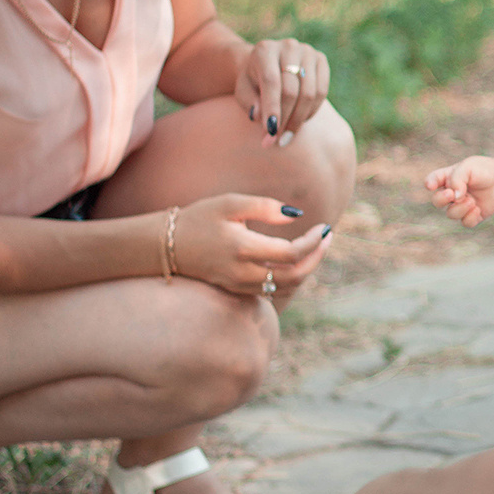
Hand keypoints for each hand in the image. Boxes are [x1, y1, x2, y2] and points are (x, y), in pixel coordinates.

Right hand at [172, 194, 332, 295]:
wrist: (167, 246)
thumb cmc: (199, 218)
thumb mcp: (230, 203)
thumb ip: (264, 207)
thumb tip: (295, 216)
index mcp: (242, 248)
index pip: (291, 254)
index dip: (314, 243)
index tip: (325, 227)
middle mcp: (242, 272)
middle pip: (294, 276)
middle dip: (317, 257)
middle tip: (327, 238)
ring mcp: (239, 285)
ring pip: (286, 287)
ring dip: (306, 269)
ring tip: (316, 246)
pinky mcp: (237, 290)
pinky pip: (273, 290)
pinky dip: (291, 278)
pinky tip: (297, 259)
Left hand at [235, 39, 329, 148]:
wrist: (268, 64)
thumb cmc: (252, 81)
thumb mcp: (243, 91)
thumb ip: (249, 103)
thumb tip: (259, 117)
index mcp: (264, 50)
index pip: (271, 82)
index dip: (272, 109)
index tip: (270, 134)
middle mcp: (288, 46)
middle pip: (291, 90)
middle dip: (284, 119)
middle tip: (276, 141)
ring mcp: (307, 51)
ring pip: (309, 93)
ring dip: (299, 119)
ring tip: (287, 136)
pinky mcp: (321, 59)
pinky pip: (321, 92)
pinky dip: (311, 111)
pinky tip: (299, 121)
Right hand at [424, 155, 493, 227]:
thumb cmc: (483, 170)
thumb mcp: (468, 167)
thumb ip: (457, 178)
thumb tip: (454, 197)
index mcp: (447, 178)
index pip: (432, 181)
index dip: (429, 184)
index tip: (431, 186)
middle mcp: (452, 193)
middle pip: (437, 201)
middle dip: (442, 199)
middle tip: (452, 194)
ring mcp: (461, 205)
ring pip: (451, 214)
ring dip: (460, 208)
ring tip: (471, 201)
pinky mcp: (472, 216)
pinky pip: (465, 222)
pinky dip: (470, 217)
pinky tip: (477, 209)